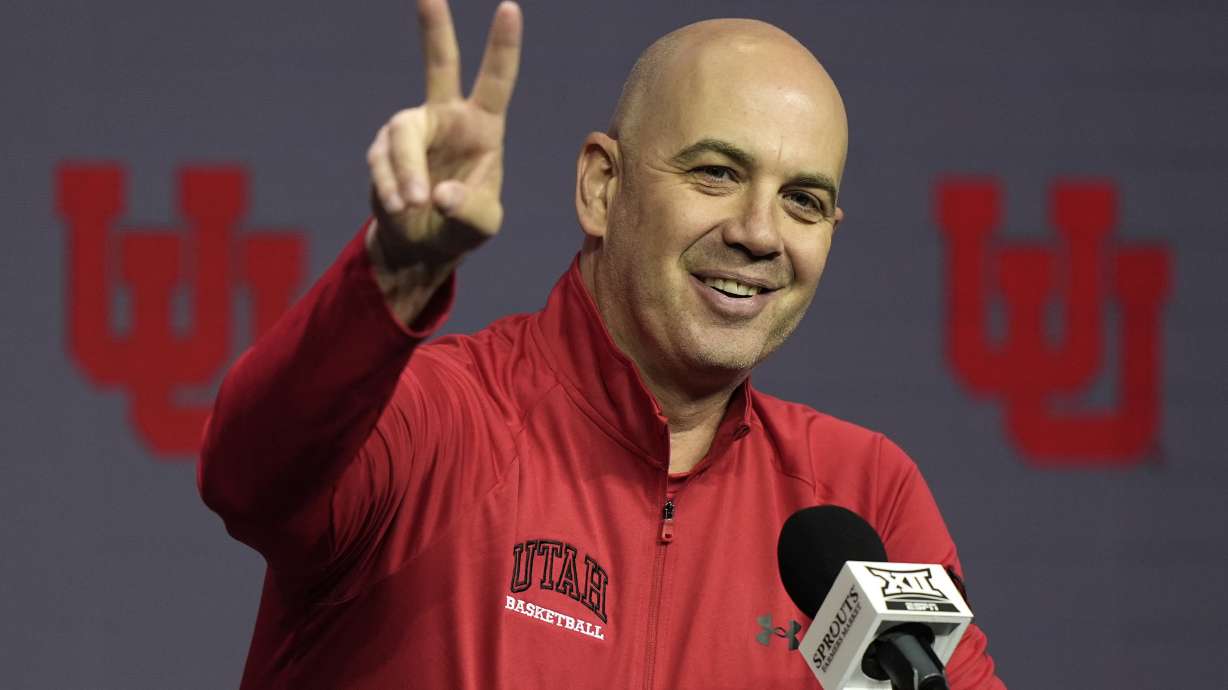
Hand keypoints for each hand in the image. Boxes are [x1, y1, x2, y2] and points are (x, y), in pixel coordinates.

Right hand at [368, 0, 522, 267]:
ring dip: (405, 171)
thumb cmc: (461, 226)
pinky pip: (382, 163)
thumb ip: (468, 211)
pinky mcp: (383, 149)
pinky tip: (400, 208)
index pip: (496, 81)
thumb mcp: (480, 227)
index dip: (502, 47)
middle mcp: (447, 118)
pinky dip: (390, 188)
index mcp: (483, 126)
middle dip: (434, 29)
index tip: (509, 8)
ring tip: (413, 203)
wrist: (422, 244)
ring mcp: (412, 130)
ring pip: (402, 136)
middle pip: (439, 65)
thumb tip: (440, 193)